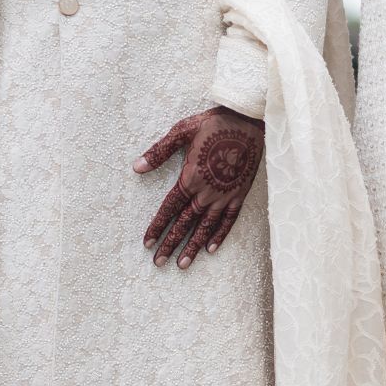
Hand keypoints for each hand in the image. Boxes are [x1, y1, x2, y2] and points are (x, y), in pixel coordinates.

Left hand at [133, 105, 264, 268]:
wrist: (249, 121)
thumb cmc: (213, 123)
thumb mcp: (182, 131)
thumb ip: (159, 152)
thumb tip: (137, 167)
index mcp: (190, 177)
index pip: (169, 208)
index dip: (157, 226)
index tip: (147, 243)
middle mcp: (207, 192)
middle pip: (185, 223)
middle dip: (170, 243)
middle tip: (158, 262)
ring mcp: (224, 196)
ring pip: (205, 227)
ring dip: (193, 246)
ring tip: (182, 264)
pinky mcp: (239, 194)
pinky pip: (228, 220)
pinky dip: (219, 235)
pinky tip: (211, 248)